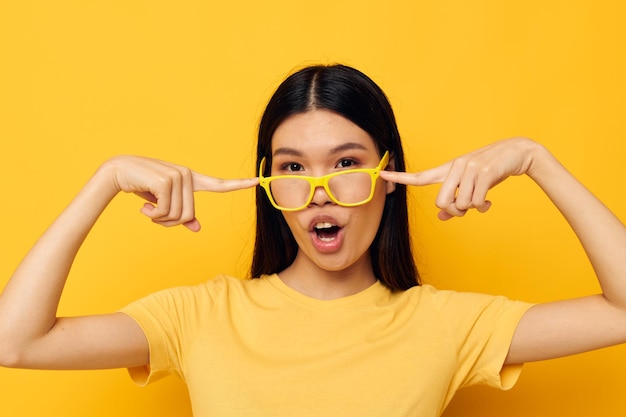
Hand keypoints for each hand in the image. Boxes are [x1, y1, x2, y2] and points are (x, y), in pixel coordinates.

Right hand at [104, 156, 258, 230]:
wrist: (118, 172)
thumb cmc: (142, 187)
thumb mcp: (163, 202)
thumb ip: (181, 214)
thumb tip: (197, 228)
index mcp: (191, 179)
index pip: (219, 184)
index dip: (239, 185)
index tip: (258, 181)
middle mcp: (187, 175)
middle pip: (189, 215)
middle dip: (170, 222)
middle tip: (154, 214)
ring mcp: (178, 176)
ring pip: (178, 216)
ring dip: (159, 219)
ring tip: (148, 207)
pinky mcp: (167, 181)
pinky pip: (165, 212)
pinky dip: (152, 215)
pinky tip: (143, 205)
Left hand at [380, 137, 539, 219]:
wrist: (516, 153)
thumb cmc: (489, 172)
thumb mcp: (469, 185)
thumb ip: (454, 200)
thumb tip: (441, 217)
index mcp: (448, 170)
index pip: (420, 177)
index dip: (400, 178)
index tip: (382, 174)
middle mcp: (455, 167)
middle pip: (442, 202)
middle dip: (454, 212)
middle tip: (466, 209)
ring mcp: (469, 169)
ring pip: (462, 204)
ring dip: (473, 208)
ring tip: (482, 200)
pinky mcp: (484, 172)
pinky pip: (477, 202)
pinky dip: (483, 206)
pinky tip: (489, 200)